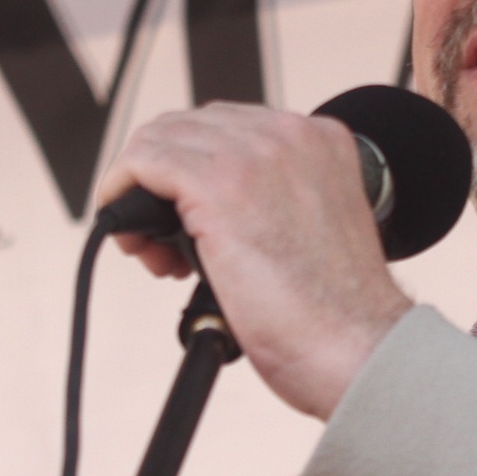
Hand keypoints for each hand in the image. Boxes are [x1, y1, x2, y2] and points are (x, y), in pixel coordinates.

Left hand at [96, 104, 412, 419]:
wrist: (356, 346)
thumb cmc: (336, 315)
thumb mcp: (313, 229)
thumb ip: (274, 200)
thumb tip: (210, 210)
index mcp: (319, 140)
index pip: (225, 129)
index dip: (192, 176)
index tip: (191, 225)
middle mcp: (289, 133)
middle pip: (186, 129)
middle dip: (162, 184)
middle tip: (166, 247)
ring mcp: (253, 152)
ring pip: (157, 142)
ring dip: (139, 194)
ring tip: (155, 254)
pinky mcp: (216, 182)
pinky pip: (141, 162)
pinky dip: (120, 195)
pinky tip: (133, 240)